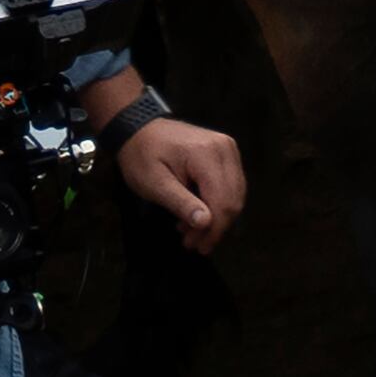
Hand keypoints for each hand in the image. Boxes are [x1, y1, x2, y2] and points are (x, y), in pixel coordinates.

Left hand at [114, 115, 246, 254]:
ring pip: (235, 195)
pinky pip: (231, 186)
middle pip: (232, 200)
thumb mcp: (154, 183)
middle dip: (215, 227)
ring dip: (217, 218)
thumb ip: (181, 203)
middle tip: (193, 243)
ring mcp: (228, 148)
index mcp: (206, 154)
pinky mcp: (227, 152)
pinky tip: (198, 214)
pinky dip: (217, 204)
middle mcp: (224, 148)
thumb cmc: (142, 155)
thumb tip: (205, 223)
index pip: (221, 201)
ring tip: (191, 230)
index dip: (213, 230)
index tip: (197, 247)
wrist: (139, 129)